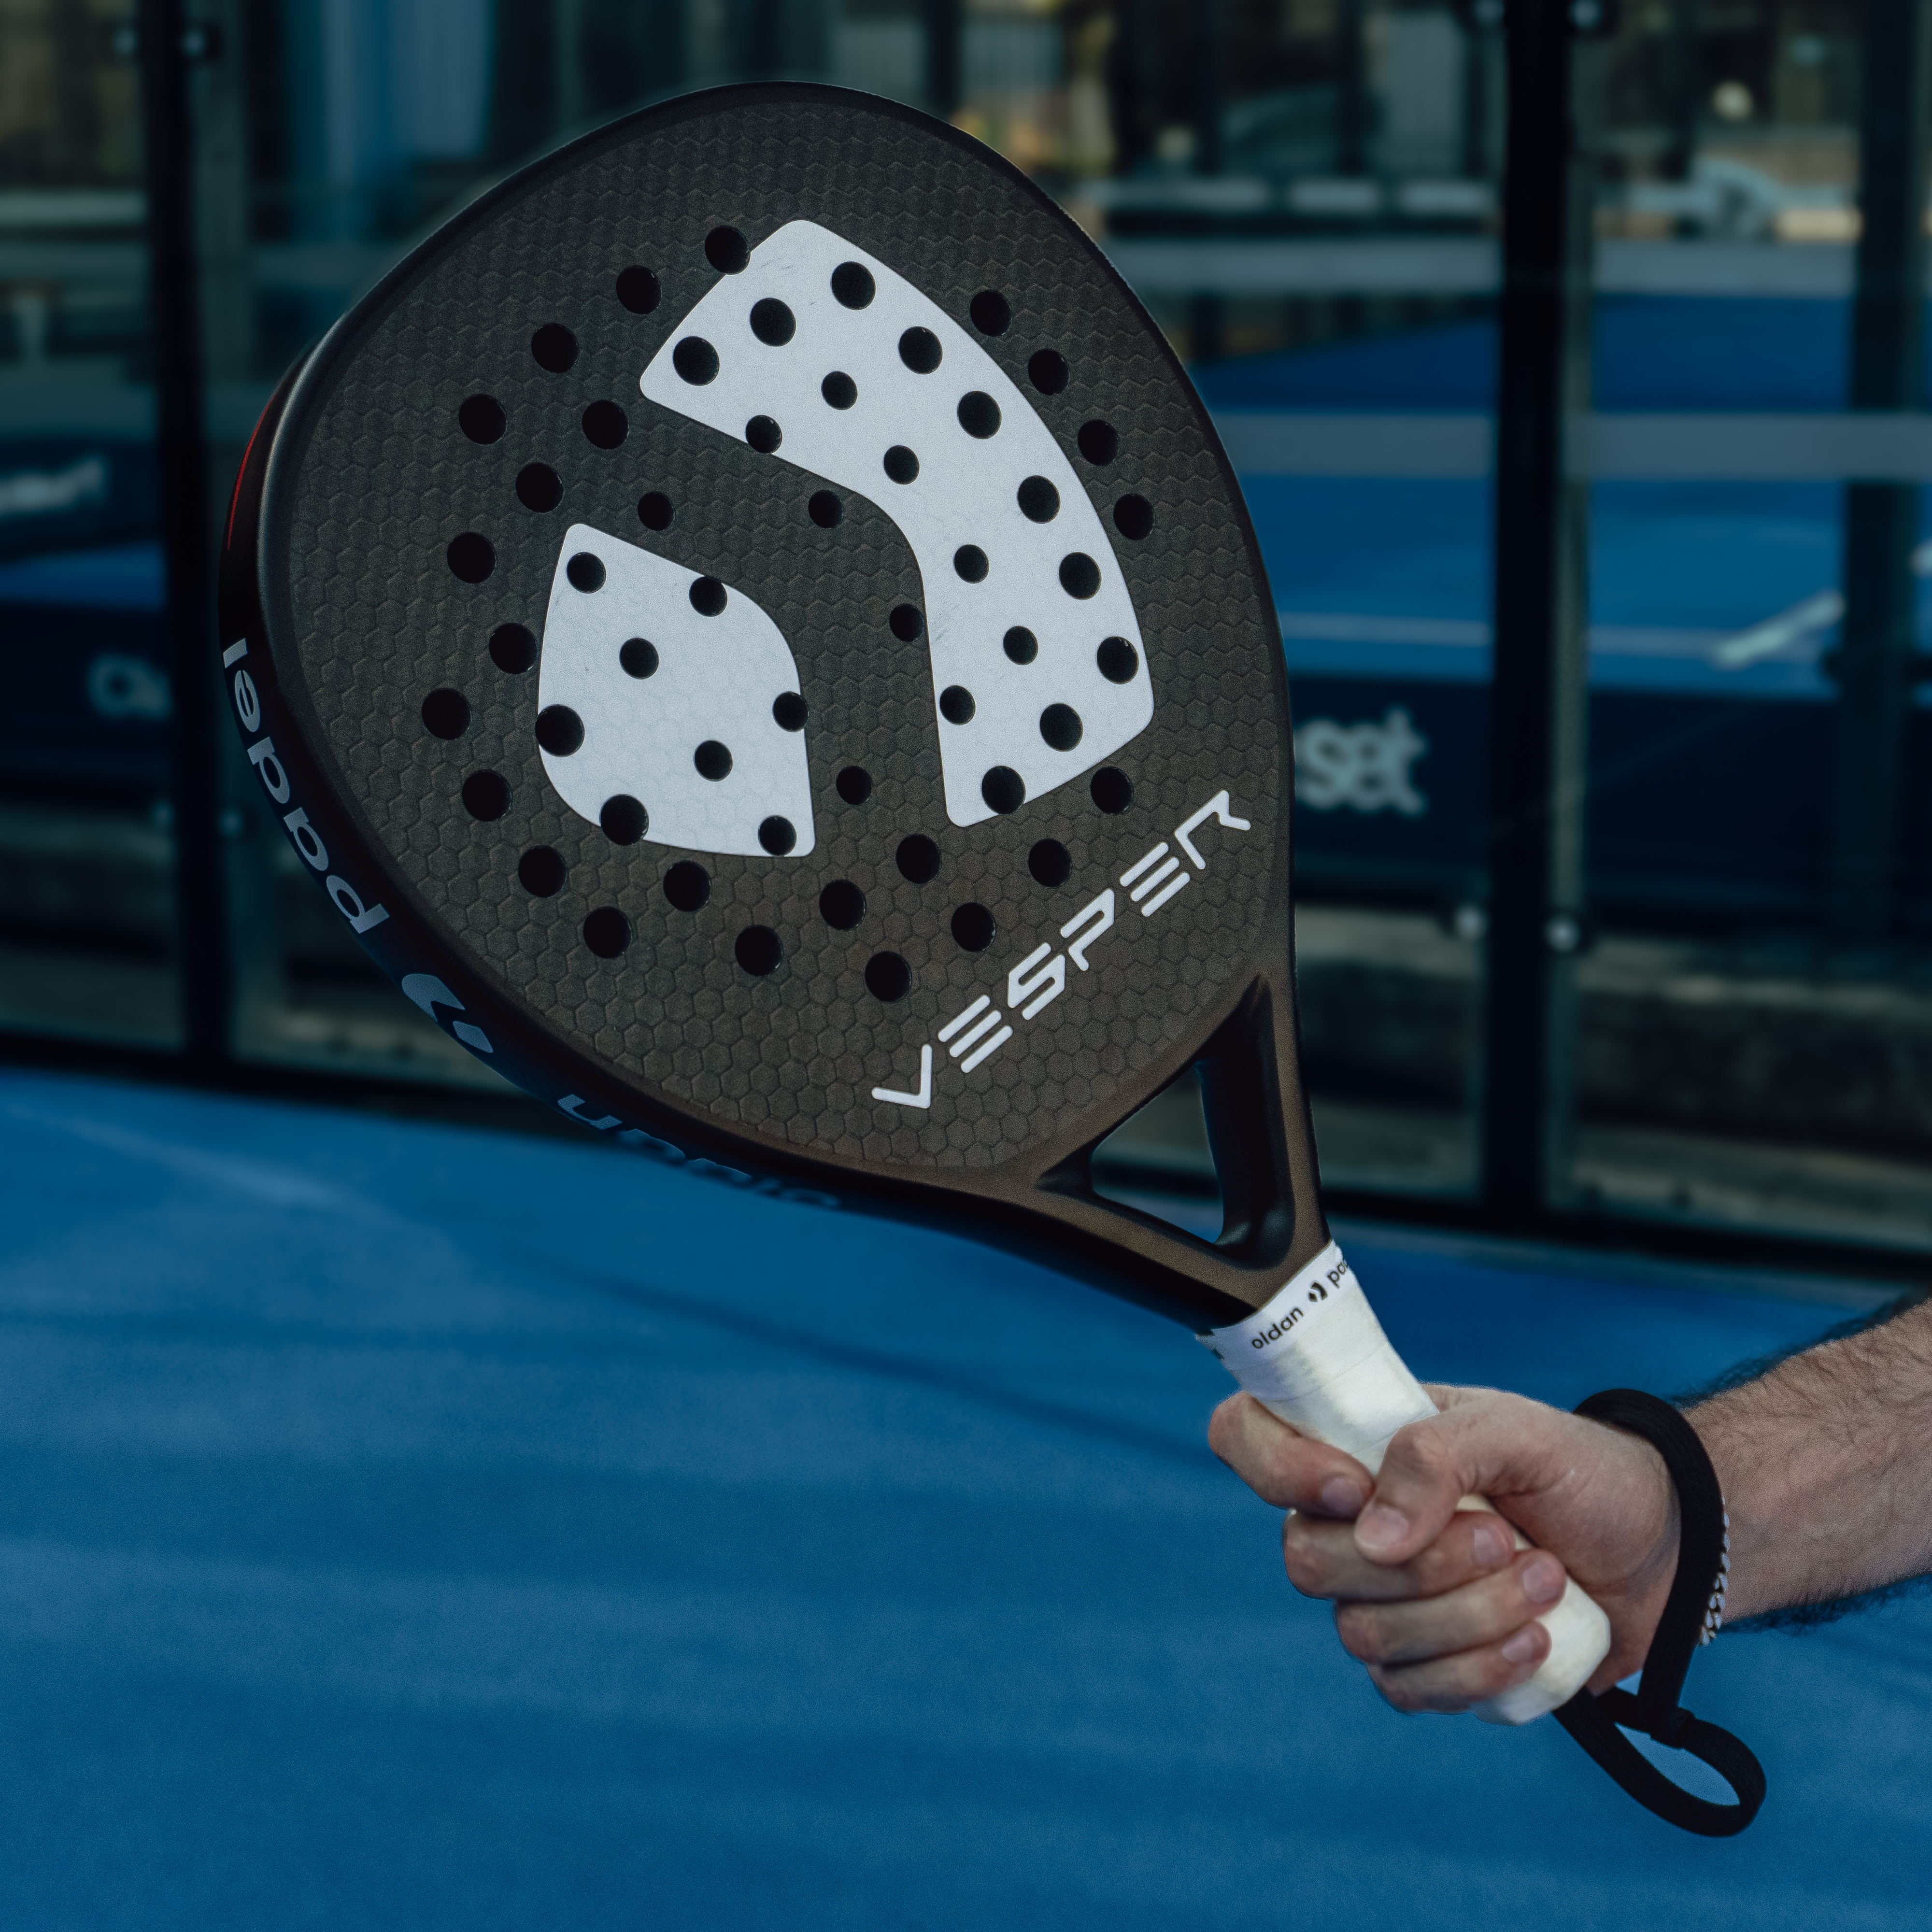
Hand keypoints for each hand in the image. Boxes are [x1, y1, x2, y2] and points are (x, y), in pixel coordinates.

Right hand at [1208, 1385, 1680, 1712]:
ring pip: (1364, 1635)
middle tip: (1503, 1534)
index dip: (1272, 1466)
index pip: (1245, 1437)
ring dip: (1467, 1614)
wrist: (1663, 1548)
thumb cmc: (1583, 1472)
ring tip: (1544, 1578)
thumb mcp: (1518, 1430)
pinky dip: (1479, 1668)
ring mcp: (1385, 1600)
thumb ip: (1437, 1454)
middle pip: (1305, 1561)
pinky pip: (1408, 1691)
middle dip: (1418, 1563)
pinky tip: (1538, 1639)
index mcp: (1356, 1442)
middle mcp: (1352, 1521)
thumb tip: (1371, 1534)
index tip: (1352, 1486)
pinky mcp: (1429, 1665)